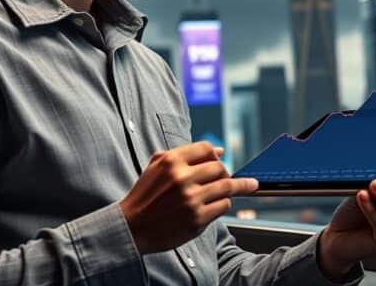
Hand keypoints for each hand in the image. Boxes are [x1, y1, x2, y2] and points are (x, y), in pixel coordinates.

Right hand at [119, 141, 257, 253]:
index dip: (215, 156)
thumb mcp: (157, 167)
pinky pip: (223, 206)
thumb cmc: (145, 196)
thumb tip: (221, 151)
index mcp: (171, 161)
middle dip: (225, 173)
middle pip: (220, 168)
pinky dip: (223, 204)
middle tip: (225, 179)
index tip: (220, 162)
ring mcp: (190, 199)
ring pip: (227, 187)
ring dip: (234, 188)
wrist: (132, 227)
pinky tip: (216, 205)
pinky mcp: (197, 219)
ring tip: (243, 187)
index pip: (206, 149)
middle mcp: (182, 178)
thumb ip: (186, 155)